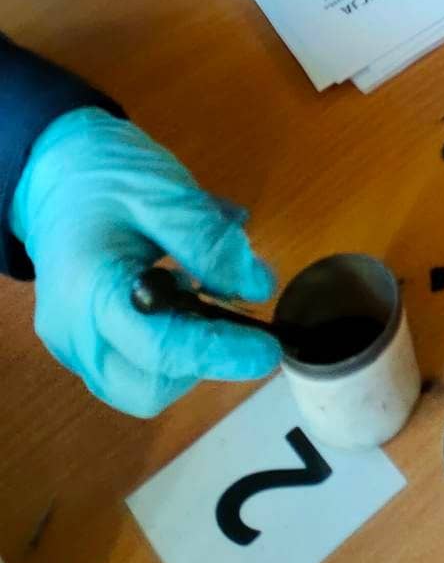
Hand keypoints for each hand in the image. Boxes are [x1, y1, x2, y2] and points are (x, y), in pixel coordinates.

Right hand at [9, 108, 279, 417]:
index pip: (159, 347)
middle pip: (146, 389)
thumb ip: (210, 242)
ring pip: (140, 385)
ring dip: (185, 355)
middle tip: (230, 315)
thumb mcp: (166, 191)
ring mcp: (72, 345)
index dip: (220, 352)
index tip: (268, 350)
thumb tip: (258, 287)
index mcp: (88, 290)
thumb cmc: (109, 176)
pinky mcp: (82, 344)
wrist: (57, 173)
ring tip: (198, 295)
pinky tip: (180, 296)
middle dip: (199, 363)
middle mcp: (73, 334)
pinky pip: (131, 365)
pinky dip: (169, 343)